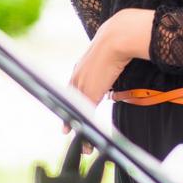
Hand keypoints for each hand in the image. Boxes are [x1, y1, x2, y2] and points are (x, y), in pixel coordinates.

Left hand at [64, 11, 131, 153]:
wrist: (115, 38)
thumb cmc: (115, 42)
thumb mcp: (106, 56)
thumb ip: (105, 65)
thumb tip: (114, 65)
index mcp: (80, 68)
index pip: (72, 91)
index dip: (71, 104)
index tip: (67, 114)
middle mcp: (77, 78)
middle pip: (71, 104)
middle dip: (69, 120)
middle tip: (66, 131)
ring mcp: (82, 85)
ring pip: (77, 112)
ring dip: (80, 129)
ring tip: (83, 144)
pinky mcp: (89, 92)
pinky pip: (86, 114)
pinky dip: (86, 127)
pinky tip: (88, 136)